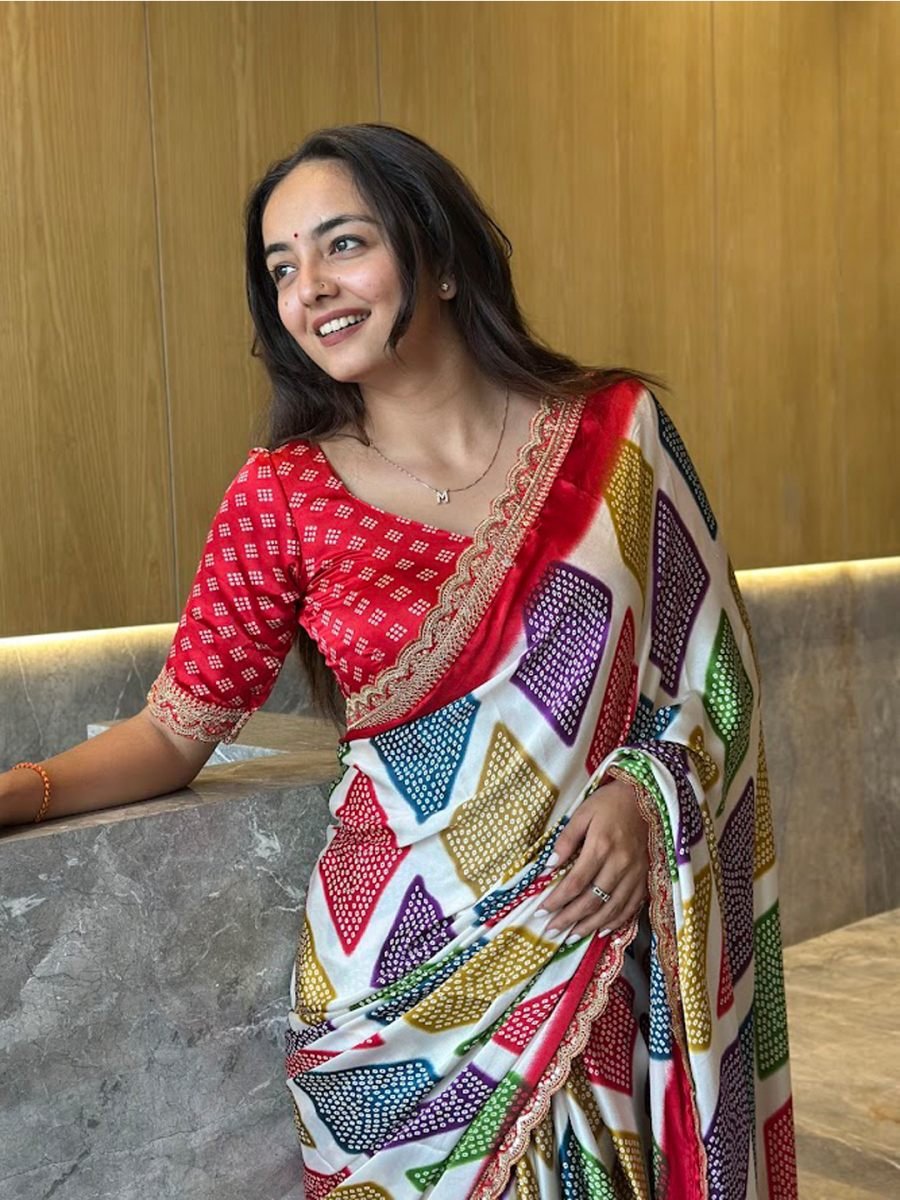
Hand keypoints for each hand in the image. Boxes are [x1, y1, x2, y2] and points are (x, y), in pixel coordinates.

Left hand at [540, 775, 648, 937]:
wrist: (649, 797)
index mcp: (601, 846)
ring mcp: (636, 874)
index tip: (542, 910)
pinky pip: (632, 907)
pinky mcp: (647, 878)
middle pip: (592, 900)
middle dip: (569, 919)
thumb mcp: (583, 813)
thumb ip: (566, 840)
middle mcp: (620, 864)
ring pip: (611, 909)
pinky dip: (617, 922)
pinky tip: (602, 930)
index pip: (575, 882)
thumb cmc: (611, 803)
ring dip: (590, 926)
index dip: (558, 900)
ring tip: (571, 936)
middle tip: (551, 931)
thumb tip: (549, 866)